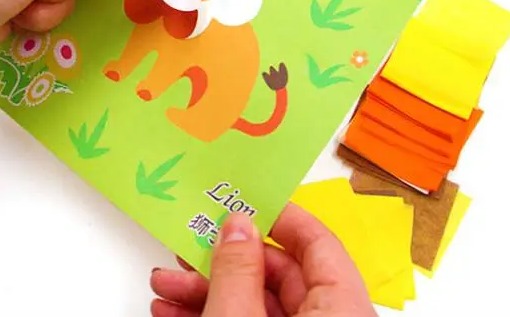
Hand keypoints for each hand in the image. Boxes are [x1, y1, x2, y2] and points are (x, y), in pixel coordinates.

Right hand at [151, 203, 375, 316]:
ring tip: (166, 287)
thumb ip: (238, 269)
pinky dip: (213, 316)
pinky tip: (176, 312)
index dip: (279, 217)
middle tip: (189, 249)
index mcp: (342, 308)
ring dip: (207, 290)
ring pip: (257, 303)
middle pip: (278, 274)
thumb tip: (236, 224)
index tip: (243, 204)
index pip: (318, 242)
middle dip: (223, 261)